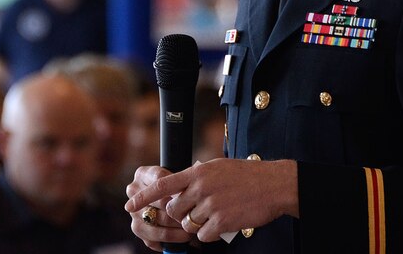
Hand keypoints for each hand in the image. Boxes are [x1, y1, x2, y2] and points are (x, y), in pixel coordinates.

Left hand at [126, 158, 298, 242]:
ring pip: (188, 224)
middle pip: (173, 210)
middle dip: (180, 215)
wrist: (273, 185)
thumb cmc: (247, 175)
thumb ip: (197, 175)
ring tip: (214, 215)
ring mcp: (211, 205)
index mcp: (198, 172)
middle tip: (196, 211)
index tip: (130, 204)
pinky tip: (222, 224)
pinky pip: (203, 236)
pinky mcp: (221, 222)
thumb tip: (181, 183)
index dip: (144, 195)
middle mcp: (201, 188)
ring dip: (197, 225)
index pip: (162, 184)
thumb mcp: (218, 166)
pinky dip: (210, 234)